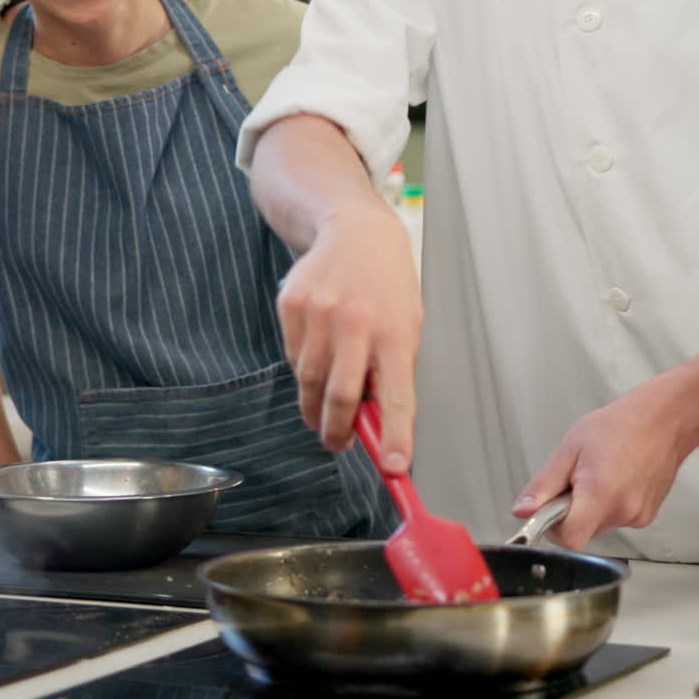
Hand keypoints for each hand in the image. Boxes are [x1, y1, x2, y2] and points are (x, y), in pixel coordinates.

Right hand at [277, 200, 422, 472]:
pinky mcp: (291, 304)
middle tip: (339, 443)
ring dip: (316, 404)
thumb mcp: (407, 324)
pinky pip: (292, 356)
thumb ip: (393, 373)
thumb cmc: (387, 285)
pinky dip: (304, 365)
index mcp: (396, 332)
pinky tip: (318, 347)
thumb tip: (377, 428)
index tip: (396, 468)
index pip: (397, 396)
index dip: (396, 436)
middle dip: (337, 433)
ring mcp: (320, 312)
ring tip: (326, 400)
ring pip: (309, 382)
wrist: (354, 230)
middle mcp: (357, 322)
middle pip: (340, 398)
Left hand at [511, 367, 698, 549]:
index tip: (548, 509)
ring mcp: (637, 516)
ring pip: (597, 527)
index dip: (551, 528)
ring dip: (589, 508)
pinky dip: (607, 506)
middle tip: (574, 480)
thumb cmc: (619, 426)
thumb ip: (544, 484)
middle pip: (581, 533)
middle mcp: (622, 510)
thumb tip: (522, 510)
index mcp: (600, 493)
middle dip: (569, 512)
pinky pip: (615, 520)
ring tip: (597, 474)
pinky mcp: (646, 517)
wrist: (661, 421)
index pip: (568, 539)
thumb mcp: (570, 449)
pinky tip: (613, 480)